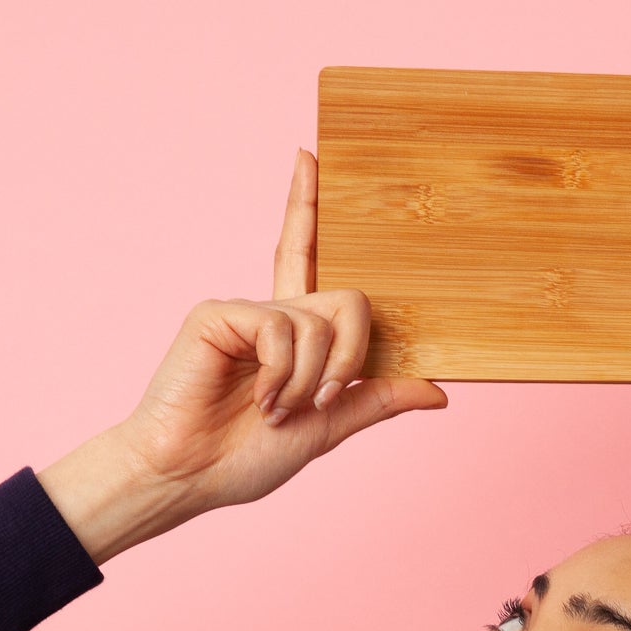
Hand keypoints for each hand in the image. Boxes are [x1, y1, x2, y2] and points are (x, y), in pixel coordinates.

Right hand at [41, 151, 447, 560]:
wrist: (188, 476)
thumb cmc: (244, 456)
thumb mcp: (328, 428)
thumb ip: (377, 399)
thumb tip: (441, 392)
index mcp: (295, 336)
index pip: (308, 258)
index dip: (307, 206)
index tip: (307, 154)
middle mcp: (273, 313)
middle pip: (348, 299)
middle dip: (350, 357)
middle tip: (322, 400)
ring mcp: (246, 310)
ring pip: (322, 322)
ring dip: (309, 379)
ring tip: (272, 410)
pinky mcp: (219, 313)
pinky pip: (283, 327)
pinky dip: (282, 373)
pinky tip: (257, 397)